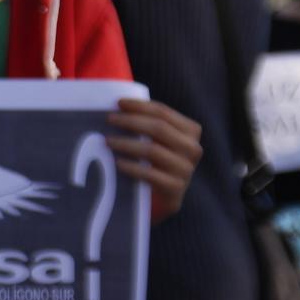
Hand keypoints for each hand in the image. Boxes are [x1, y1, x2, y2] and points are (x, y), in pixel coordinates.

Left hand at [107, 98, 201, 221]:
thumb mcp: (158, 140)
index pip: (163, 112)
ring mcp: (186, 169)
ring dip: (126, 144)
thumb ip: (148, 124)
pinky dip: (132, 167)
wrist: (165, 197)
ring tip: (107, 141)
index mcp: (191, 131)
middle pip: (159, 128)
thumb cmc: (157, 161)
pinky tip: (117, 163)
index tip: (118, 103)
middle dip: (131, 121)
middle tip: (109, 119)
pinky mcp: (175, 188)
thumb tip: (117, 106)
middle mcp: (192, 148)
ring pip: (153, 150)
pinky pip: (150, 174)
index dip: (140, 106)